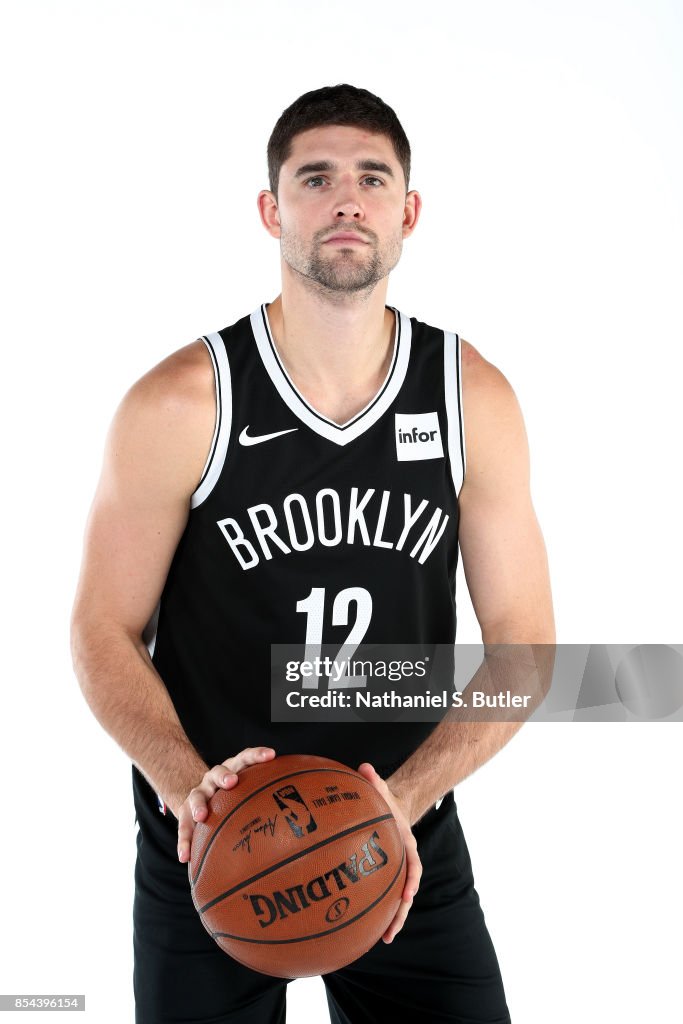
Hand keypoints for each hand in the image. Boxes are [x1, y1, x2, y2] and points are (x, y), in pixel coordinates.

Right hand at [176, 746, 275, 862]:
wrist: (199, 799)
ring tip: (202, 816)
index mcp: (233, 770)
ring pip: (196, 796)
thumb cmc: (234, 798)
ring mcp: (198, 794)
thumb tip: (302, 817)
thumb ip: (267, 797)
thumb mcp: (247, 791)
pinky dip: (184, 842)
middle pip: (218, 771)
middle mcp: (214, 779)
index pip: (246, 757)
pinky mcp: (184, 812)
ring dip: (199, 805)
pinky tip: (186, 857)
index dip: (258, 754)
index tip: (272, 755)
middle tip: (232, 782)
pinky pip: (183, 827)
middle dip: (225, 776)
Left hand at [356, 761, 421, 943]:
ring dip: (392, 920)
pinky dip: (376, 911)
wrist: (392, 809)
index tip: (408, 894)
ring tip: (383, 940)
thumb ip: (374, 780)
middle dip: (401, 912)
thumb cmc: (385, 801)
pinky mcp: (385, 876)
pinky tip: (363, 927)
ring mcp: (396, 871)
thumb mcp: (382, 789)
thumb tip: (364, 767)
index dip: (411, 880)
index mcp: (407, 844)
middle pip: (407, 891)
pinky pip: (381, 895)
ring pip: (397, 900)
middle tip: (391, 932)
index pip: (414, 865)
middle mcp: (405, 862)